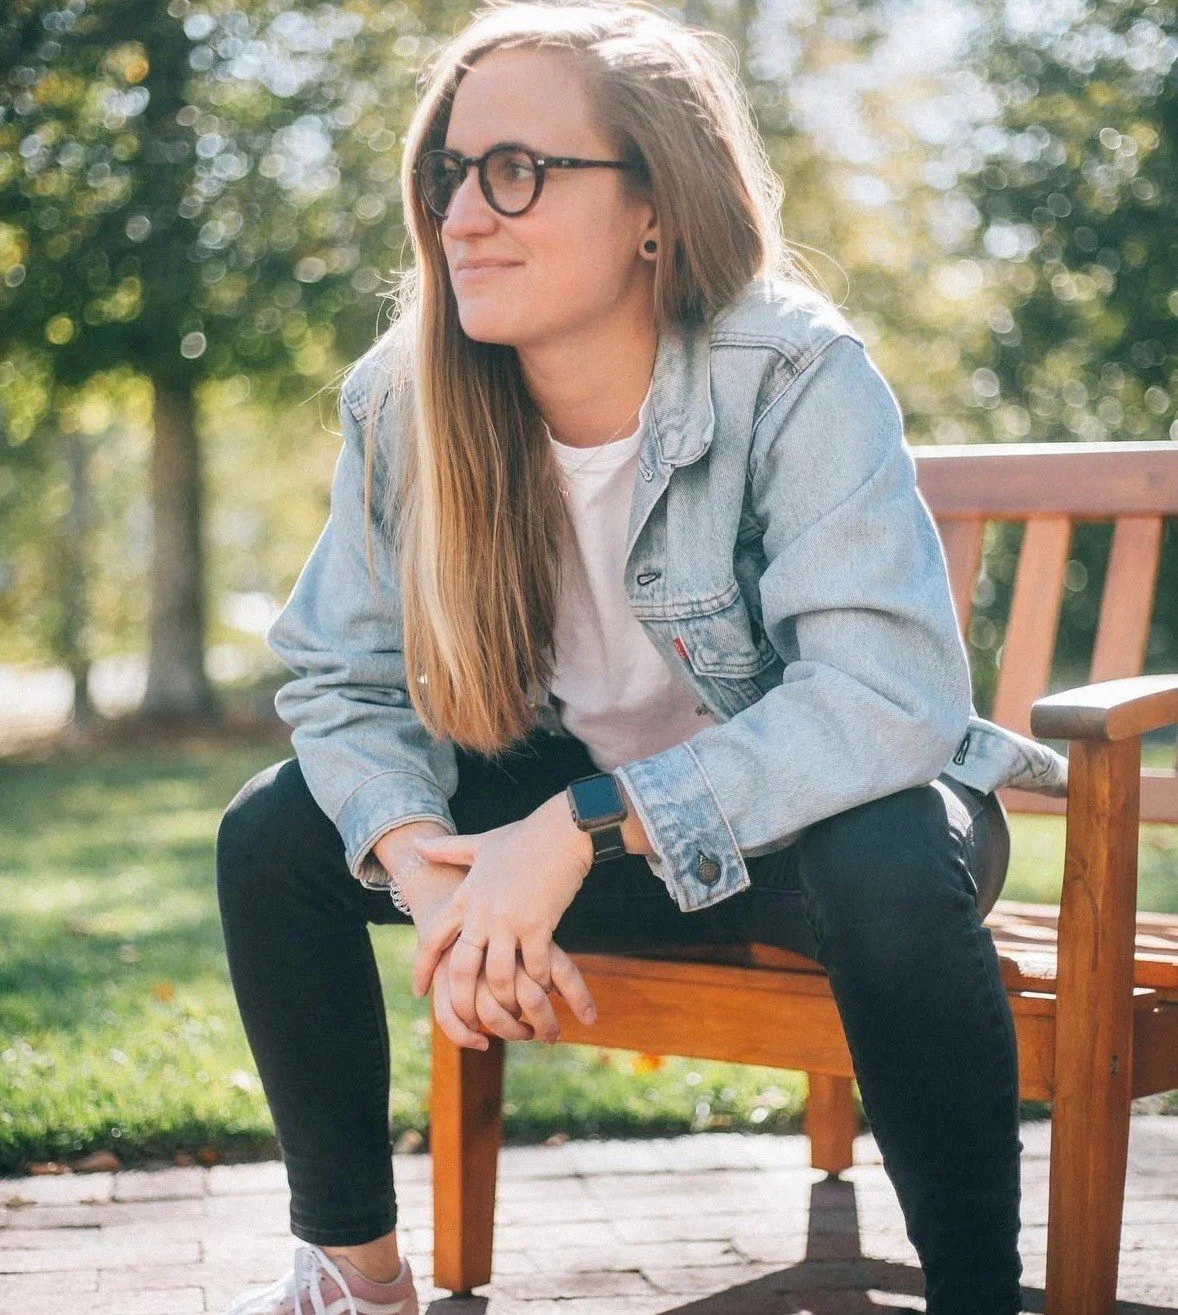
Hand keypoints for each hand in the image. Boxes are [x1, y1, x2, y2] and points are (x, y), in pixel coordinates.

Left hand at [409, 797, 596, 1030]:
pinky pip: (533, 965)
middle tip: (466, 1019)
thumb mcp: (480, 843)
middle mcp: (482, 911)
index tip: (418, 991)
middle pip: (462, 968)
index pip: (433, 937)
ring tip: (510, 1010)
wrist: (562, 830)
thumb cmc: (523, 836)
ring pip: (498, 975)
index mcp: (466, 895)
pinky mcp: (539, 924)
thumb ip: (447, 849)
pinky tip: (542, 987)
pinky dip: (536, 981)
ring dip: (503, 998)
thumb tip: (416, 844)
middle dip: (461, 1000)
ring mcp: (510, 920)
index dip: (421, 967)